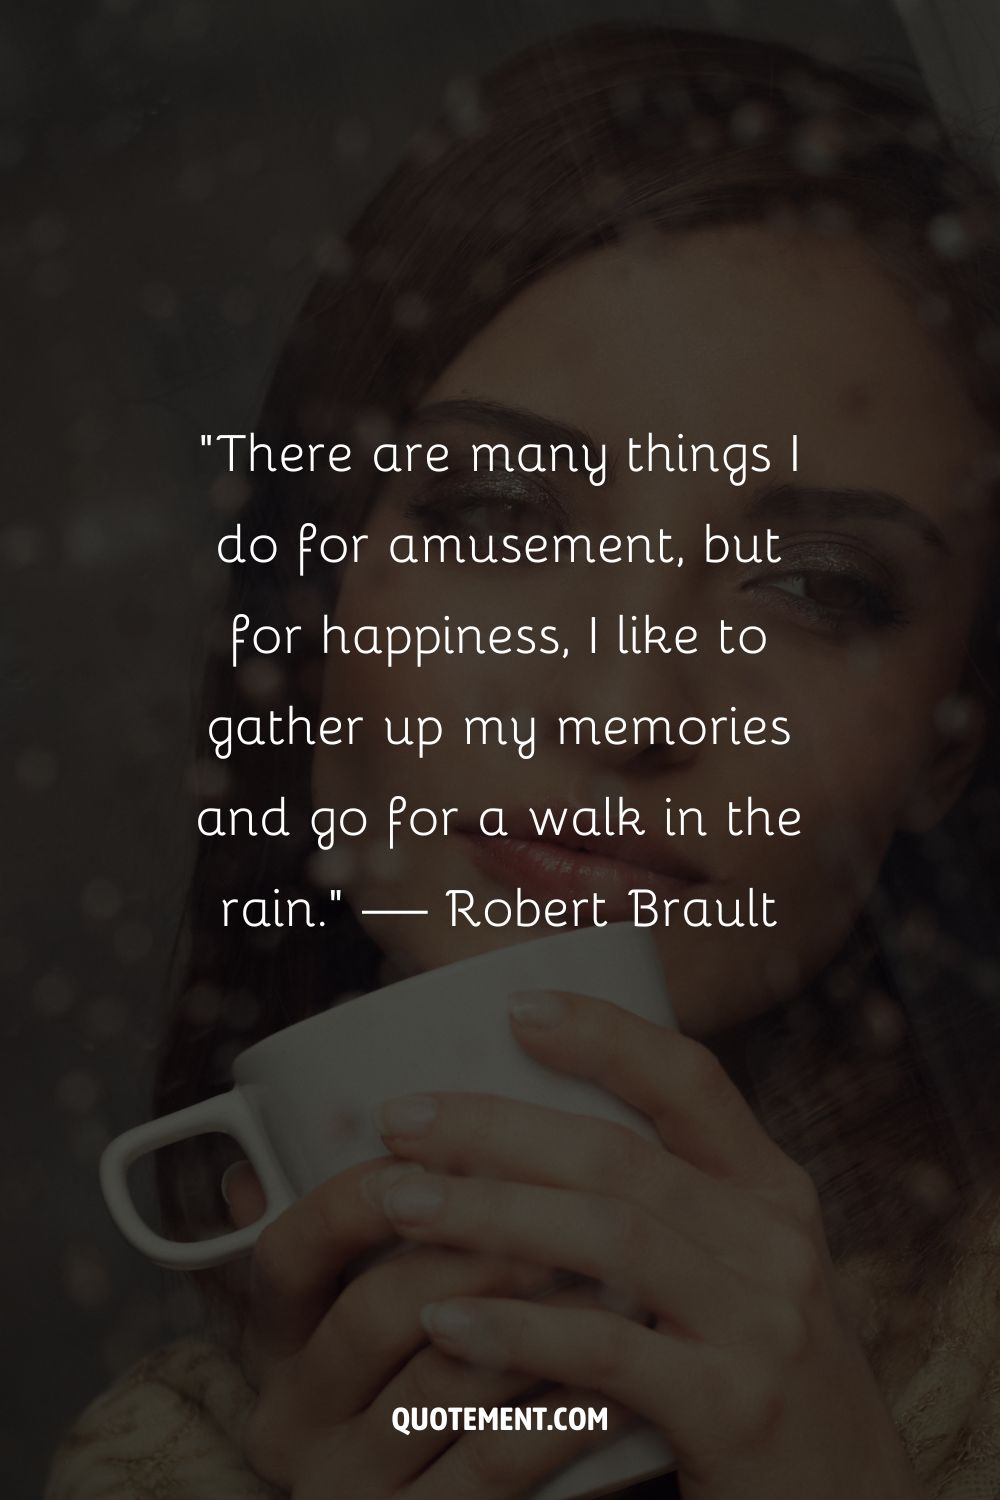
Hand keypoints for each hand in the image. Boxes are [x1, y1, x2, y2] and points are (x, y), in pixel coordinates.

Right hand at [224, 1156, 633, 1498]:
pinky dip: (562, 1413)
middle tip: (565, 1205)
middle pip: (376, 1309)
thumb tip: (337, 1136)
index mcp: (276, 1346)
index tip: (433, 1153)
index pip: (288, 1254)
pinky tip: (618, 1376)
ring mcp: (351, 1484)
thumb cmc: (407, 1393)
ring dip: (539, 1320)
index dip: (355, 1198)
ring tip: (616, 1275)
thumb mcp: (353, 1329)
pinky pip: (496, 1461)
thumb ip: (343, 1246)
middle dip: (476, 1247)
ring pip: (446, 1380)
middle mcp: (296, 1417)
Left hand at [369, 989, 923, 1499]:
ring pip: (606, 1236)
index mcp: (772, 1191)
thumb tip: (534, 1144)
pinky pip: (606, 1352)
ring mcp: (764, 1323)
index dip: (603, 1034)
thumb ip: (674, 1211)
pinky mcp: (737, 1409)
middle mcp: (775, 1240)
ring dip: (487, 1214)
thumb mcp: (746, 1276)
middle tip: (399, 1119)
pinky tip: (446, 1317)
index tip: (513, 1008)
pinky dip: (518, 1328)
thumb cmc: (763, 1381)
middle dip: (496, 1128)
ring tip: (397, 1202)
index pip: (690, 1080)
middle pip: (618, 1154)